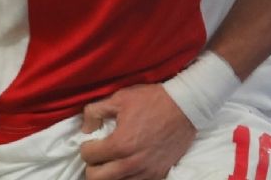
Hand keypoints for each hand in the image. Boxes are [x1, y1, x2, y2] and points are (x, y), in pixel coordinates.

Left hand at [78, 83, 196, 179]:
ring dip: (109, 174)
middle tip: (97, 155)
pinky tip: (127, 166)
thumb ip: (95, 112)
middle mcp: (132, 163)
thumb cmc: (153, 101)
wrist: (186, 107)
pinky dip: (127, 177)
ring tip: (111, 161)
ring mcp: (147, 171)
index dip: (86, 147)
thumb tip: (85, 128)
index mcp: (120, 144)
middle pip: (97, 178)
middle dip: (92, 166)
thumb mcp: (120, 98)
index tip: (92, 141)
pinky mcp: (159, 174)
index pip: (89, 156)